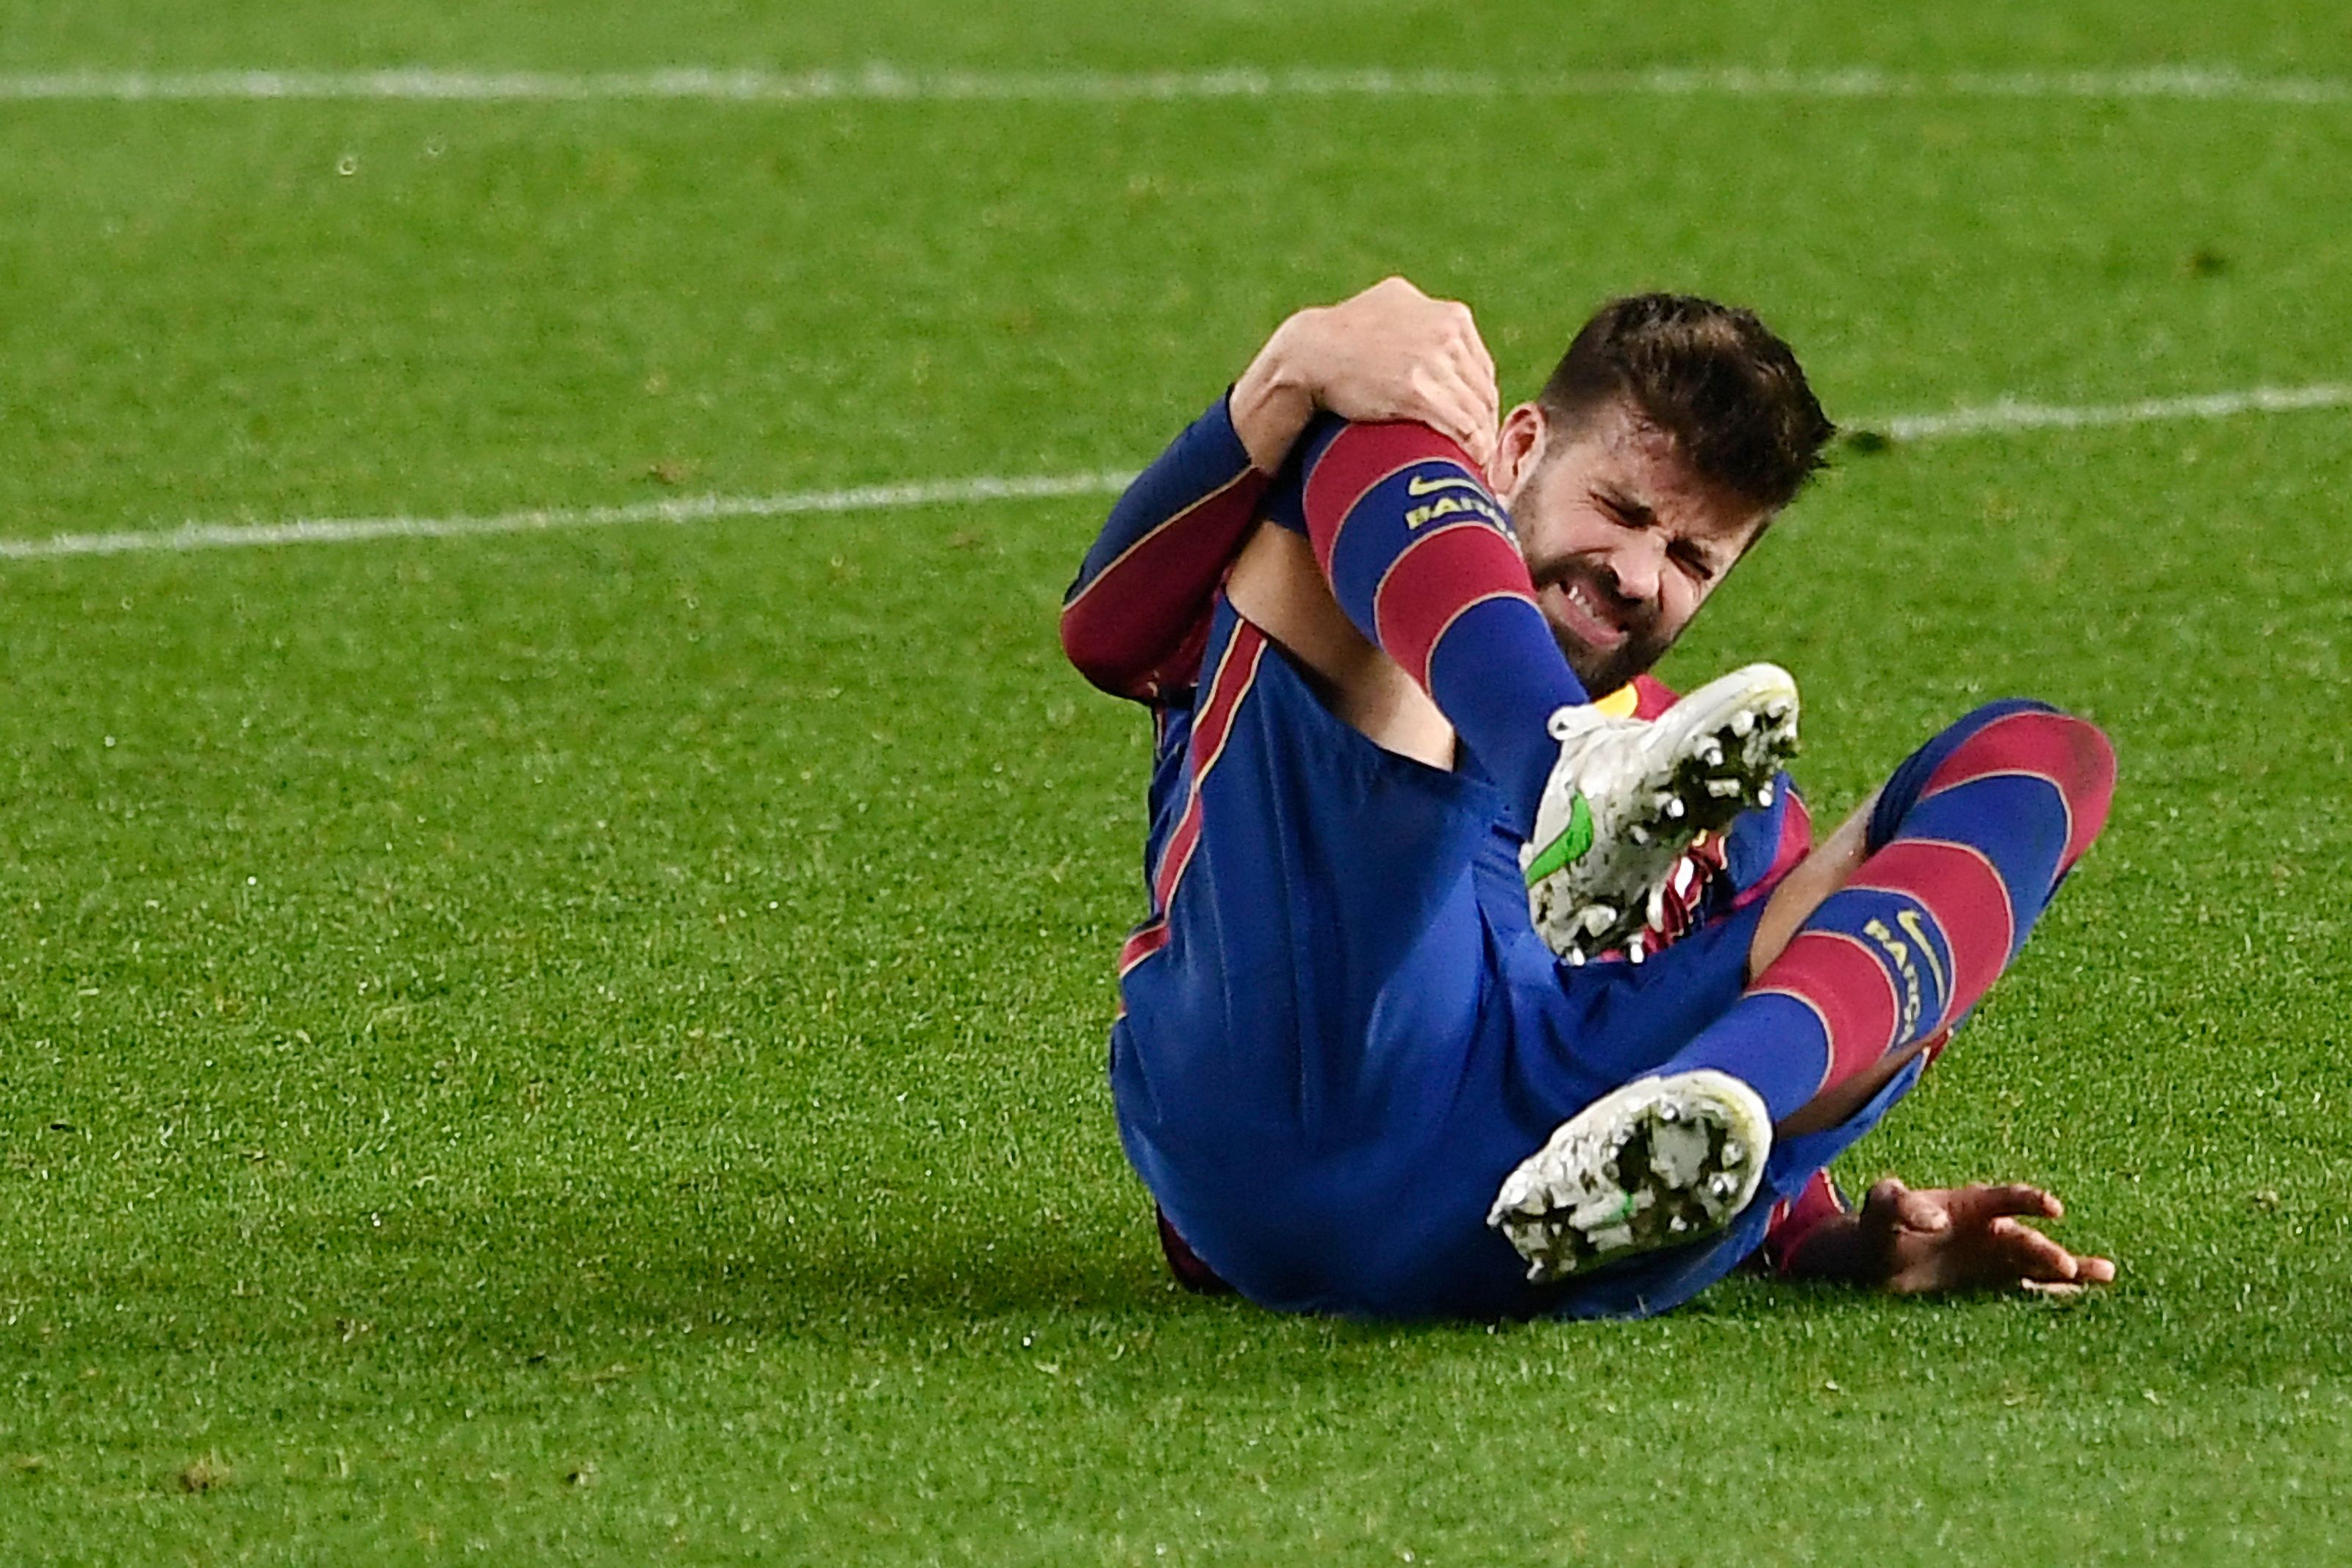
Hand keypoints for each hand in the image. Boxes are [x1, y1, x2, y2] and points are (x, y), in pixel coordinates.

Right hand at [1230, 277, 1500, 472]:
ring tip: (1479, 466)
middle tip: (1482, 453)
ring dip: (1483, 442)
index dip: (1481, 401)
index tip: (1478, 426)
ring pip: (1477, 409)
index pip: (1480, 366)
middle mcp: (1447, 330)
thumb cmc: (1340, 339)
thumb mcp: (1390, 310)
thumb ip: (1417, 323)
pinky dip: (1473, 449)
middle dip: (1485, 423)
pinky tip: (1471, 463)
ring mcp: (1433, 359)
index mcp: (1448, 314)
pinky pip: (1462, 426)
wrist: (1307, 352)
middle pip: (1482, 388)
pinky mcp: (1417, 389)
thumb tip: (1430, 346)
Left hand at [1788, 1178, 2117, 1296]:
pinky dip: (2051, 1294)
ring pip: (2038, 1263)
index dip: (2029, 1200)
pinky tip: (2080, 1299)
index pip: (2006, 1198)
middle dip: (2045, 1249)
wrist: (1872, 1260)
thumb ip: (1901, 1204)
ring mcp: (1993, 1259)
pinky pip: (2026, 1289)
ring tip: (2106, 1274)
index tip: (2052, 1207)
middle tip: (2064, 1265)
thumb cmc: (1877, 1225)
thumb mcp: (1880, 1207)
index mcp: (1970, 1204)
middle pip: (2025, 1238)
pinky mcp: (1990, 1286)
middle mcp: (1989, 1230)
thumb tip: (1936, 1220)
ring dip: (2069, 1269)